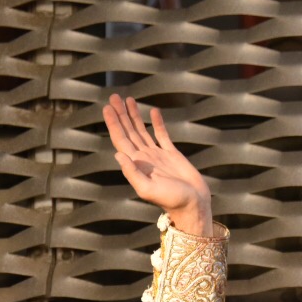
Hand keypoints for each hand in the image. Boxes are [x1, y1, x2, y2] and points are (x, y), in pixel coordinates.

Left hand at [103, 94, 211, 236]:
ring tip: (128, 100)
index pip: (121, 139)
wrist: (193, 204)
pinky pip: (162, 134)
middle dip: (120, 115)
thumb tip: (117, 154)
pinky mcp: (171, 154)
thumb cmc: (171, 200)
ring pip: (142, 131)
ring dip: (134, 116)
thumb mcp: (147, 189)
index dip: (113, 123)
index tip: (108, 107)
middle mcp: (144, 158)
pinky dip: (157, 122)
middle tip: (114, 96)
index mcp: (136, 164)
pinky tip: (152, 112)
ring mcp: (157, 155)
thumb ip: (132, 173)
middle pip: (128, 131)